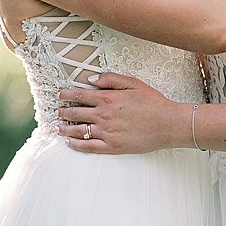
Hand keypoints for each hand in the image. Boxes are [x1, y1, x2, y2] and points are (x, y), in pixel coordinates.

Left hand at [57, 71, 186, 153]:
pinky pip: (88, 146)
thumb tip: (91, 79)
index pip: (78, 95)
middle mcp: (103, 115)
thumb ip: (110, 79)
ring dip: (65, 128)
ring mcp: (106, 132)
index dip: (66, 95)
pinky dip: (76, 144)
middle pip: (75, 113)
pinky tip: (69, 142)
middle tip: (57, 111)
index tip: (60, 95)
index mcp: (107, 98)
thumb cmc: (153, 103)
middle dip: (63, 111)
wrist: (168, 124)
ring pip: (78, 130)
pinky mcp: (112, 146)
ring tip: (58, 127)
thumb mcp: (133, 83)